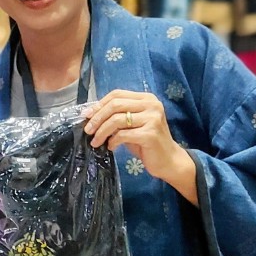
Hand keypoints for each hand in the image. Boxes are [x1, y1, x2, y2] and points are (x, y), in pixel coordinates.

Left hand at [83, 89, 197, 203]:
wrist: (168, 160)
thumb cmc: (146, 142)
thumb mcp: (131, 124)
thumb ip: (117, 116)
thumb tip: (90, 114)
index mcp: (146, 98)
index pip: (117, 94)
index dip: (99, 104)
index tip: (86, 115)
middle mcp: (152, 104)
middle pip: (115, 105)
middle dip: (97, 118)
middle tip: (87, 130)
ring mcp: (153, 118)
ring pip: (116, 120)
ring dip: (101, 132)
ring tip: (95, 142)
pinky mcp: (150, 133)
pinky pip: (123, 135)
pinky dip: (113, 141)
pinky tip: (111, 146)